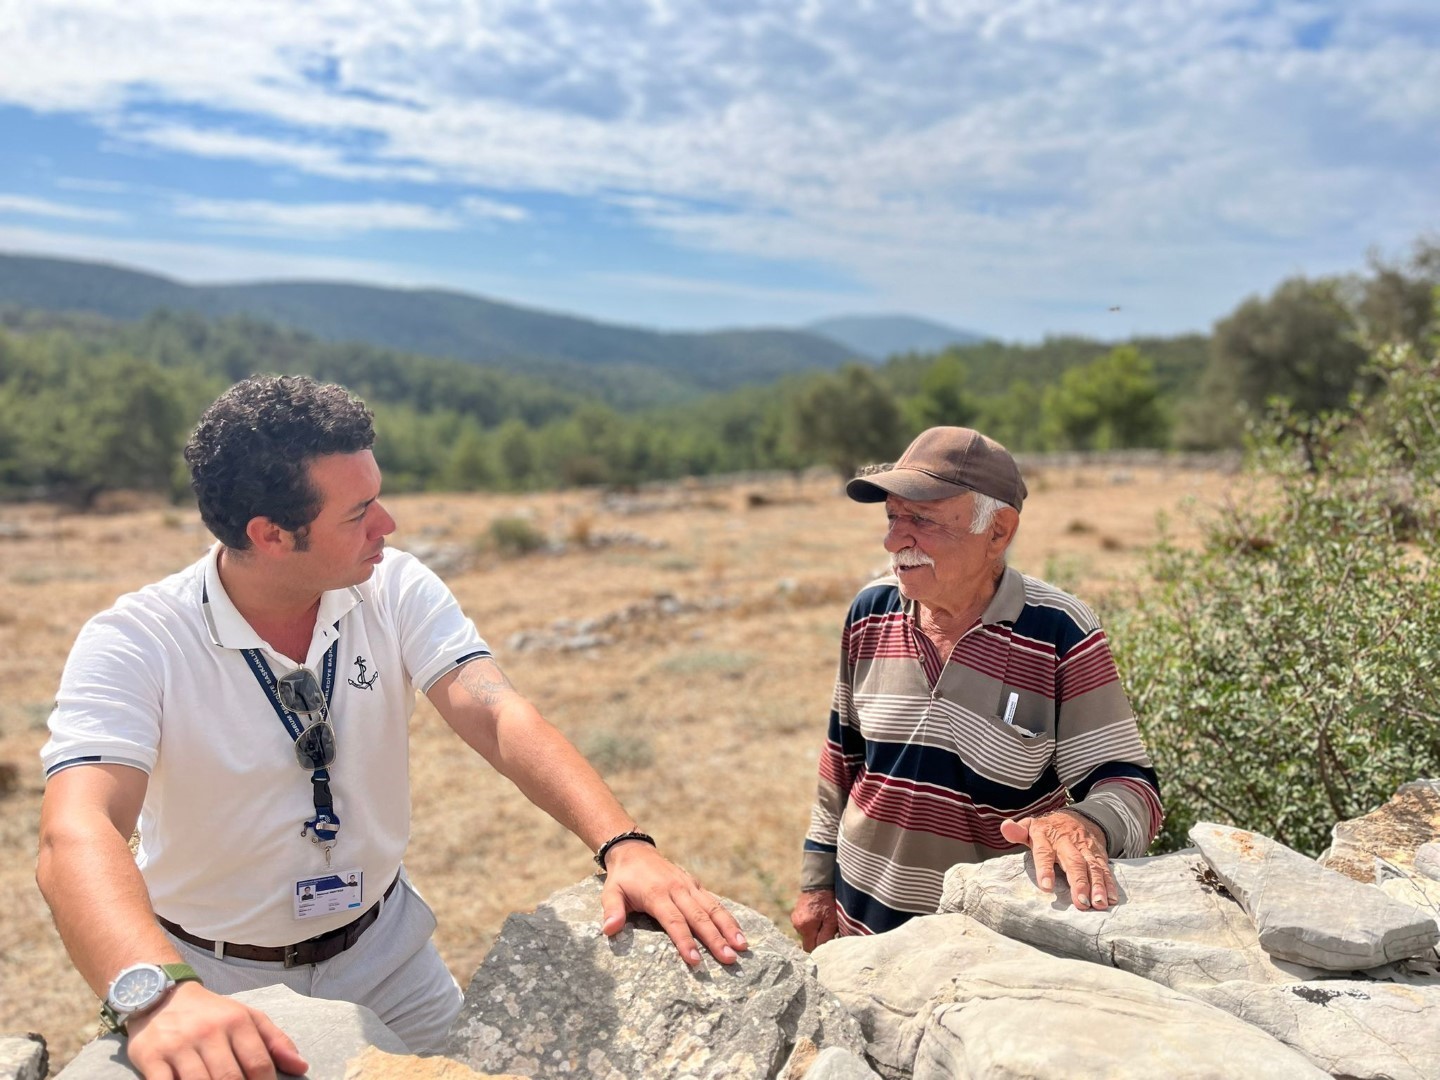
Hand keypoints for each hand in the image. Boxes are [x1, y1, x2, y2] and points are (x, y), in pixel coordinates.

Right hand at [125, 981, 307, 1079]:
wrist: (161, 994)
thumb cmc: (210, 1013)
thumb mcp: (247, 1016)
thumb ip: (275, 1041)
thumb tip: (301, 1068)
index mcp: (236, 1021)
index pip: (258, 1064)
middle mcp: (208, 1032)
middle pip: (230, 1078)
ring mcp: (178, 1046)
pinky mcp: (151, 1057)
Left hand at [598, 841, 748, 966]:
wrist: (634, 851)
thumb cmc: (622, 879)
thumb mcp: (610, 892)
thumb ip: (612, 910)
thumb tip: (609, 930)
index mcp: (657, 893)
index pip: (674, 921)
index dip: (685, 942)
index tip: (695, 961)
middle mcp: (677, 889)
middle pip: (699, 917)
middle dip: (715, 939)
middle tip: (730, 959)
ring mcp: (689, 886)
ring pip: (712, 908)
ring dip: (728, 927)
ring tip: (742, 947)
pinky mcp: (695, 885)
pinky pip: (714, 901)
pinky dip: (728, 917)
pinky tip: (739, 932)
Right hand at [790, 889, 838, 951]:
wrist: (819, 882)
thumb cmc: (828, 901)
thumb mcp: (831, 921)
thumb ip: (826, 937)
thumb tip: (821, 950)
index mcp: (804, 927)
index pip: (810, 948)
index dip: (819, 948)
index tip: (828, 941)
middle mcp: (797, 924)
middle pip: (808, 941)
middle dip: (818, 938)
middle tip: (828, 929)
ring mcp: (795, 918)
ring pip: (806, 933)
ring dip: (815, 930)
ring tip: (824, 920)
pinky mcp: (796, 913)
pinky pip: (804, 925)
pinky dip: (812, 923)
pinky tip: (819, 915)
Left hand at [1000, 810, 1117, 910]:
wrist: (1077, 817)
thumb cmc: (1047, 830)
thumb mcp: (1030, 827)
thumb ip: (1017, 831)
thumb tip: (1005, 827)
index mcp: (1046, 837)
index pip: (1044, 852)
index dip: (1045, 869)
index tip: (1046, 887)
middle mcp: (1067, 842)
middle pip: (1074, 862)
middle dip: (1078, 882)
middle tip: (1080, 902)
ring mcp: (1085, 848)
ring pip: (1092, 866)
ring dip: (1097, 885)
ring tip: (1098, 904)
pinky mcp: (1098, 854)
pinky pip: (1105, 868)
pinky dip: (1109, 884)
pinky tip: (1111, 899)